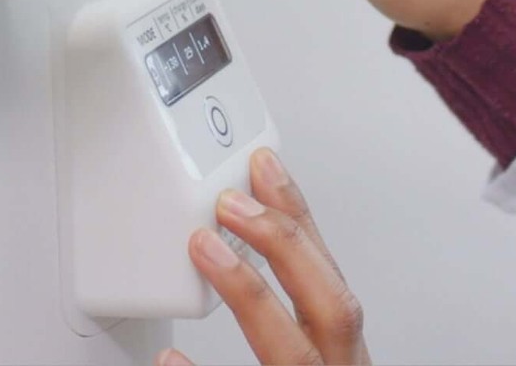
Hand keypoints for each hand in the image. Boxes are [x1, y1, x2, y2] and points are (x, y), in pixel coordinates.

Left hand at [158, 148, 369, 365]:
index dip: (300, 219)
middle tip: (231, 204)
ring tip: (205, 249)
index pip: (331, 275)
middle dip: (284, 248)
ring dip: (249, 294)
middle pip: (333, 306)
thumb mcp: (321, 353)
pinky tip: (171, 357)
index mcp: (344, 352)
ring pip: (293, 352)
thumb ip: (293, 312)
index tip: (264, 169)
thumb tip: (242, 243)